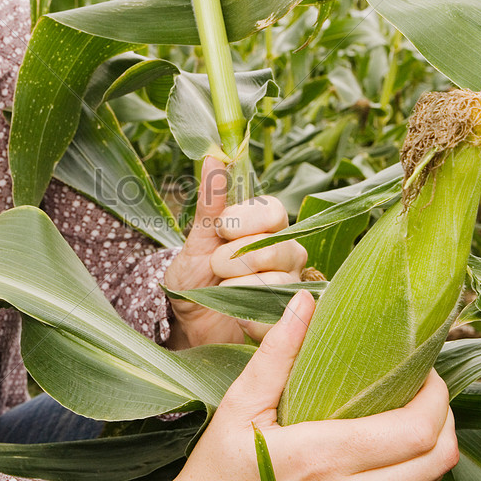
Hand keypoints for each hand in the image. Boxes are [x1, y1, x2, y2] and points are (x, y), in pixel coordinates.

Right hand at [89, 292, 458, 480]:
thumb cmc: (214, 473)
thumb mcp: (238, 407)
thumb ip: (278, 353)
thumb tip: (306, 301)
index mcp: (320, 460)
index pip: (418, 430)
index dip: (436, 395)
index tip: (423, 371)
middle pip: (438, 459)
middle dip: (443, 418)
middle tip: (422, 392)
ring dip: (426, 450)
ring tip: (402, 420)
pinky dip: (404, 480)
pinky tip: (379, 459)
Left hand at [164, 156, 307, 347]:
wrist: (188, 322)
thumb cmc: (194, 276)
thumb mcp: (196, 240)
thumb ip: (210, 203)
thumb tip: (213, 158)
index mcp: (267, 226)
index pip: (274, 211)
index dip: (245, 221)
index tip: (221, 230)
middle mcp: (287, 252)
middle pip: (278, 247)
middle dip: (236, 259)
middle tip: (215, 267)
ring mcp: (292, 286)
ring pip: (276, 282)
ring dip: (238, 289)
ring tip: (223, 292)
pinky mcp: (287, 319)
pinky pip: (276, 316)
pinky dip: (248, 317)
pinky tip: (236, 315)